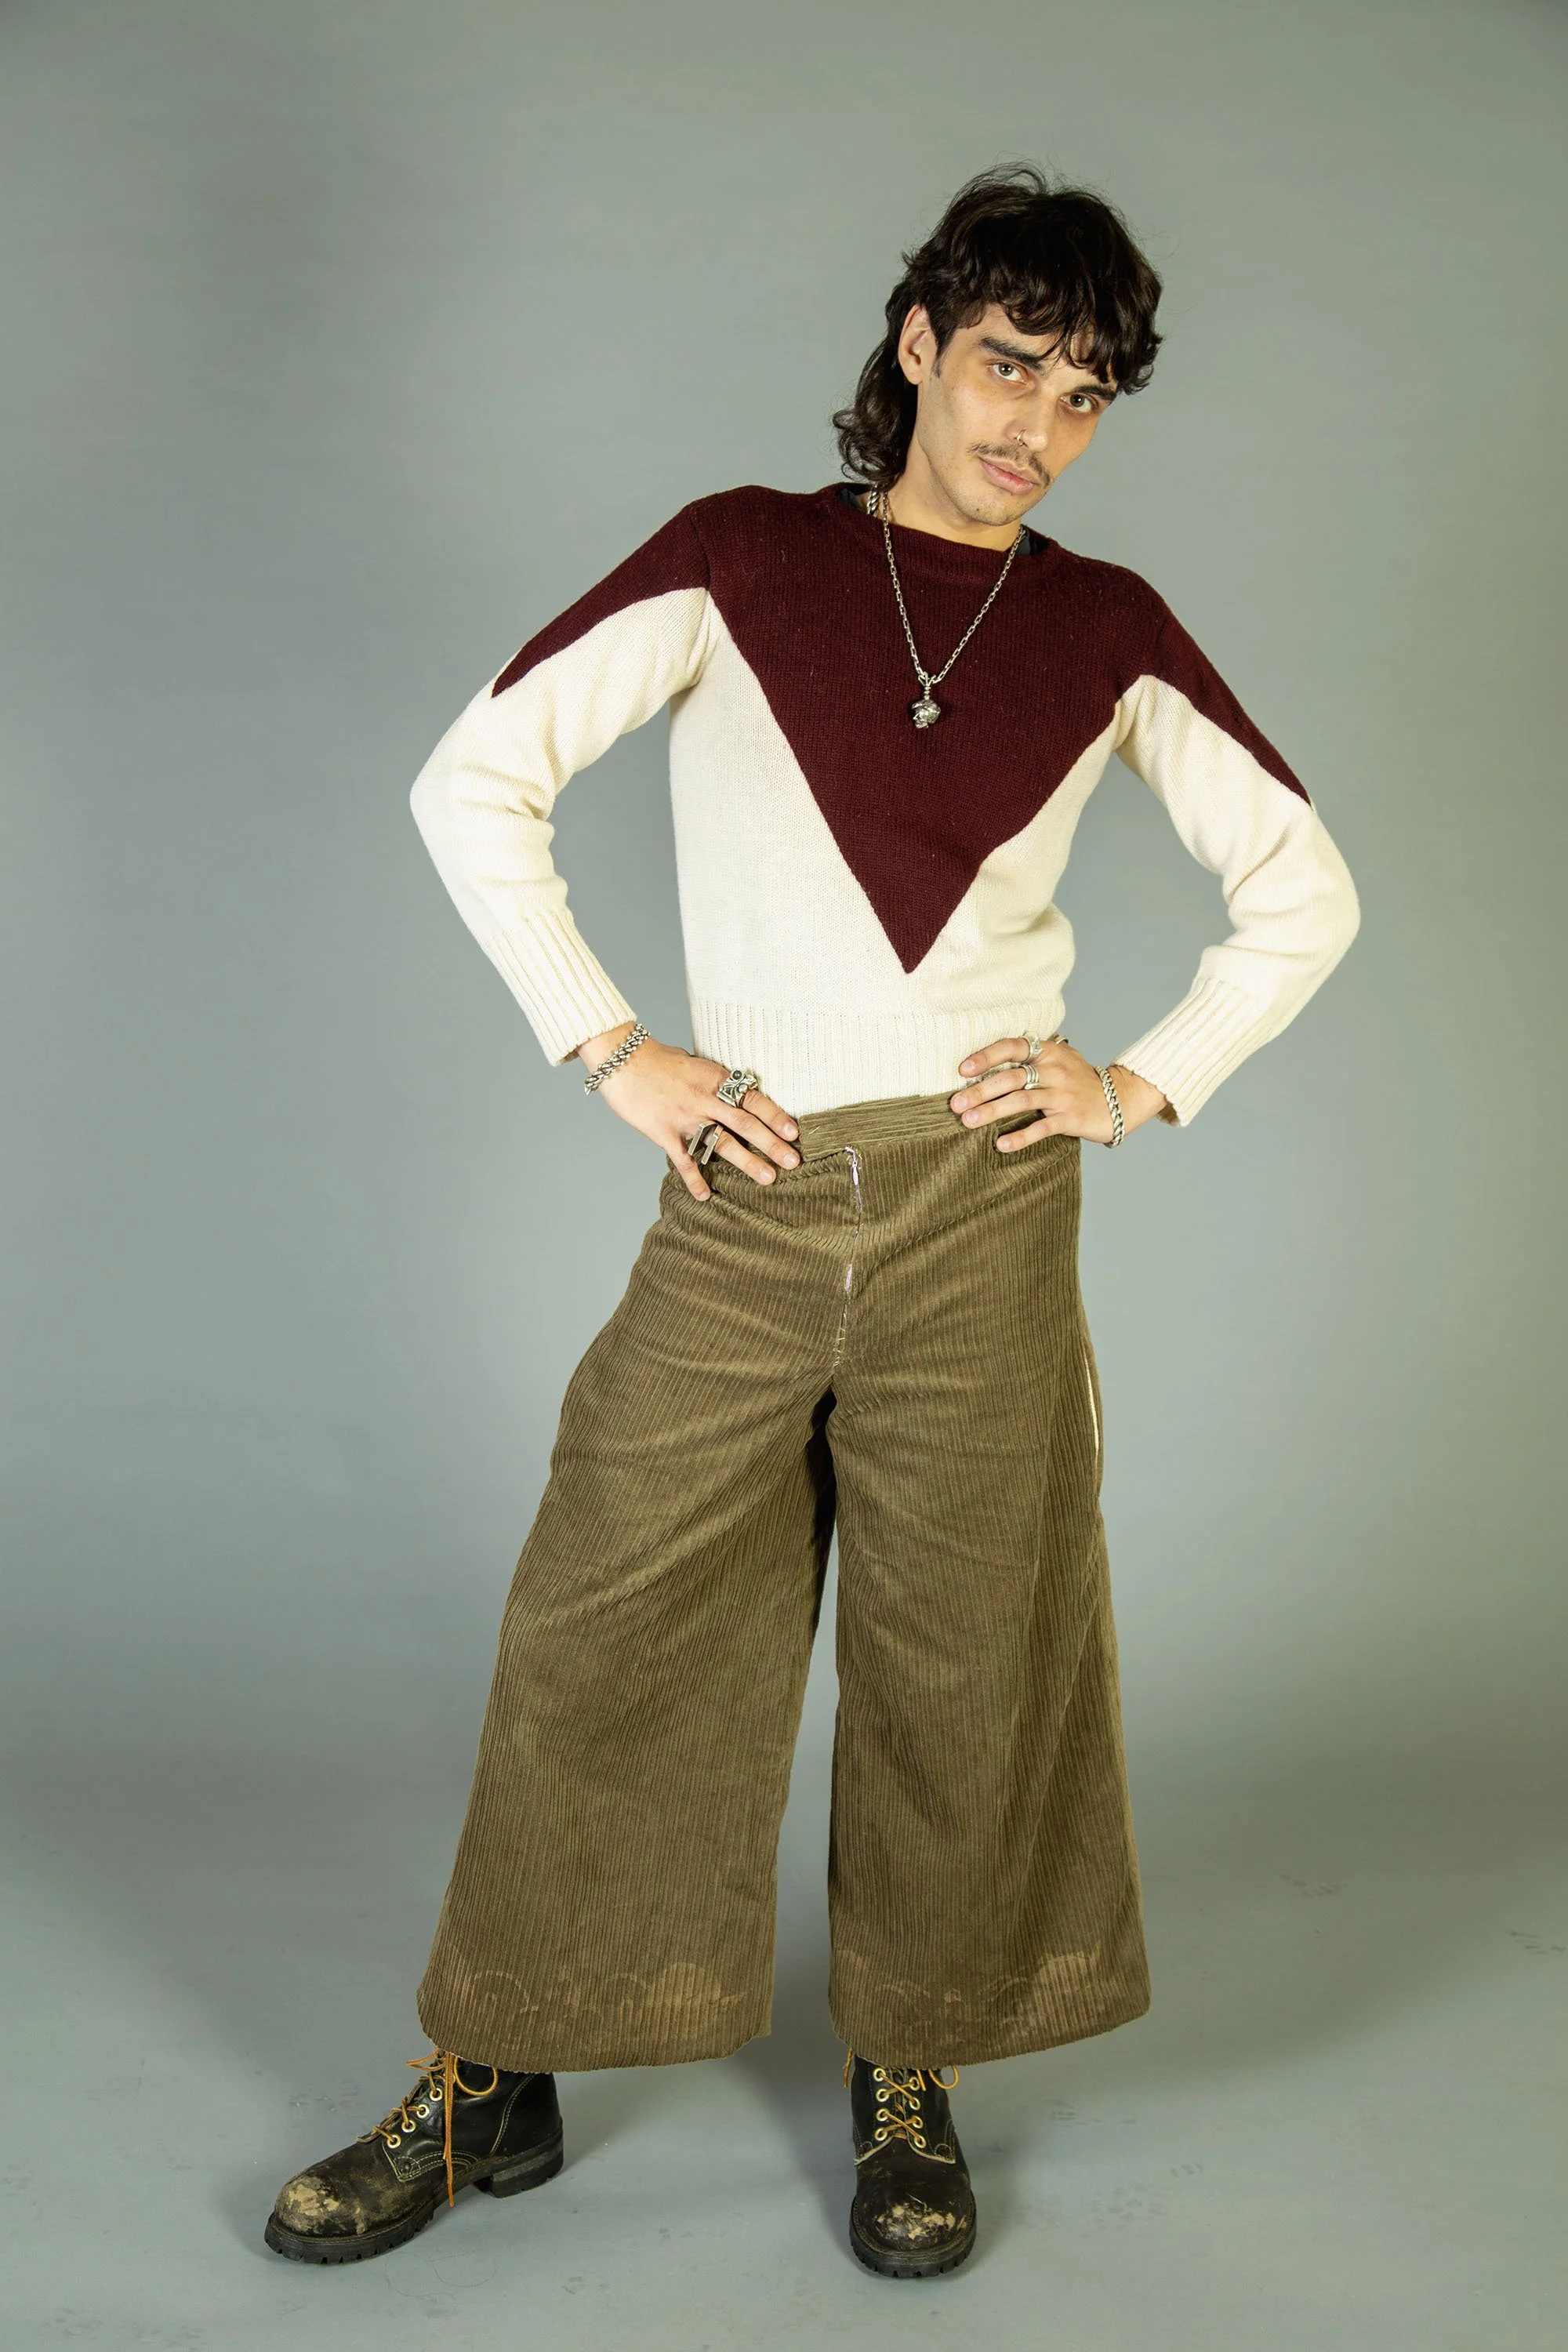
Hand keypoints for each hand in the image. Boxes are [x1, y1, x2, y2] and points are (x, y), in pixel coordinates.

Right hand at [575, 1023, 799, 1200]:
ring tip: (768, 1179)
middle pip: (745, 1123)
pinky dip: (694, 1179)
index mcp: (714, 1078)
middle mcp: (704, 1098)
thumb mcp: (694, 1063)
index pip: (752, 1099)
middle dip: (771, 1144)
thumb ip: (713, 1082)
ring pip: (721, 1142)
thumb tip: (732, 1091)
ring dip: (746, 1162)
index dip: (775, 1115)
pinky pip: (683, 1159)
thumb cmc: (657, 1059)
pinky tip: (705, 1196)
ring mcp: (684, 1116)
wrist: (621, 1058)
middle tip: (793, 1162)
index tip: (794, 1132)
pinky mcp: (663, 1131)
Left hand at [950, 1034, 1168, 1147]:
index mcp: (1048, 1051)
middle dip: (980, 1090)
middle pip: (1011, 1077)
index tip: (962, 1070)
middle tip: (955, 1104)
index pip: (1012, 1046)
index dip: (986, 1056)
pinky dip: (1021, 1137)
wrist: (1121, 1099)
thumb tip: (984, 1066)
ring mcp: (1063, 1094)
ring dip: (992, 1111)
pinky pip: (1042, 1128)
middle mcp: (1054, 1070)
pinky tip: (1001, 1145)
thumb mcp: (1059, 1059)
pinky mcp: (1071, 1118)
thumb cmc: (1079, 1081)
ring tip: (968, 1121)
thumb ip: (1030, 1058)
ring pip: (1022, 1100)